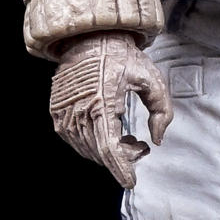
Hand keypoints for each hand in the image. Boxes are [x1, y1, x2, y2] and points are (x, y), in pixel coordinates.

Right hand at [49, 33, 172, 187]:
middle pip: (100, 152)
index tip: (131, 182)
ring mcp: (64, 112)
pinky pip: (74, 139)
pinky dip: (92, 144)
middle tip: (139, 147)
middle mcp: (79, 110)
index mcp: (103, 102)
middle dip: (123, 158)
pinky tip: (107, 133)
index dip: (120, 169)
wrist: (89, 38)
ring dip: (107, 152)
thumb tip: (156, 139)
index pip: (109, 147)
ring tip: (126, 138)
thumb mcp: (152, 79)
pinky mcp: (56, 111)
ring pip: (86, 149)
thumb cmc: (122, 56)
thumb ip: (162, 111)